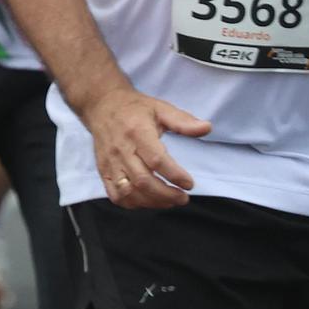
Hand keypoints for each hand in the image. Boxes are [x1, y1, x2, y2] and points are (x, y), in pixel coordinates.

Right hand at [85, 85, 210, 208]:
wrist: (100, 104)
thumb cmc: (134, 108)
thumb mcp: (160, 108)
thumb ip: (183, 121)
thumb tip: (207, 128)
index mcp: (137, 132)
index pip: (156, 160)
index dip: (175, 175)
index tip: (189, 183)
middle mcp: (121, 149)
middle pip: (143, 181)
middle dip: (166, 195)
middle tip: (183, 198)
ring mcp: (110, 162)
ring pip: (129, 191)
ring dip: (152, 202)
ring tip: (169, 201)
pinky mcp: (103, 170)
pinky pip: (115, 195)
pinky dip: (132, 204)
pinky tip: (148, 200)